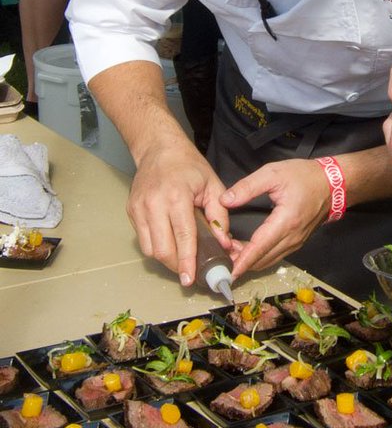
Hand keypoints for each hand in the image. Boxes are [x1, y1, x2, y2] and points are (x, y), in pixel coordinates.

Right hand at [126, 140, 229, 285]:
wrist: (159, 148)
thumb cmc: (189, 166)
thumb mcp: (213, 186)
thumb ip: (220, 216)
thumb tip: (224, 244)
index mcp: (176, 197)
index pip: (182, 236)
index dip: (187, 261)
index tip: (190, 279)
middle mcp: (153, 204)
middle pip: (162, 249)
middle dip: (177, 266)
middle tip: (190, 273)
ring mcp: (138, 208)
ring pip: (149, 249)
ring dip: (166, 259)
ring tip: (181, 259)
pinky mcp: (131, 211)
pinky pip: (143, 239)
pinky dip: (156, 247)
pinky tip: (170, 244)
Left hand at [221, 159, 330, 277]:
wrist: (333, 183)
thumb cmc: (304, 176)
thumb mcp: (273, 173)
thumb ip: (247, 187)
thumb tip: (225, 200)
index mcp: (285, 221)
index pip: (259, 248)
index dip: (242, 261)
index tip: (227, 272)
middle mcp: (292, 237)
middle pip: (262, 259)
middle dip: (241, 262)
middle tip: (220, 255)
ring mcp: (296, 242)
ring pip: (269, 260)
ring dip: (250, 260)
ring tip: (231, 253)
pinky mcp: (297, 242)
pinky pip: (276, 255)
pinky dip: (260, 257)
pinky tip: (248, 250)